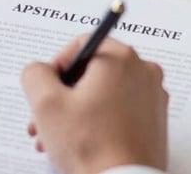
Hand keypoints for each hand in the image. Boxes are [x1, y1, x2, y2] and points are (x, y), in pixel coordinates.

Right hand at [21, 36, 167, 173]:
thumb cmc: (91, 146)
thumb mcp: (46, 105)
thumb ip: (35, 74)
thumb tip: (39, 70)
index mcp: (121, 58)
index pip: (82, 44)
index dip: (57, 65)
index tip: (46, 88)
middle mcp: (143, 71)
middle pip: (93, 70)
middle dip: (63, 93)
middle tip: (44, 117)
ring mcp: (153, 96)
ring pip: (105, 91)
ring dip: (76, 109)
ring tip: (55, 136)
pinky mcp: (155, 119)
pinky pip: (120, 108)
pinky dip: (99, 119)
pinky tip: (80, 141)